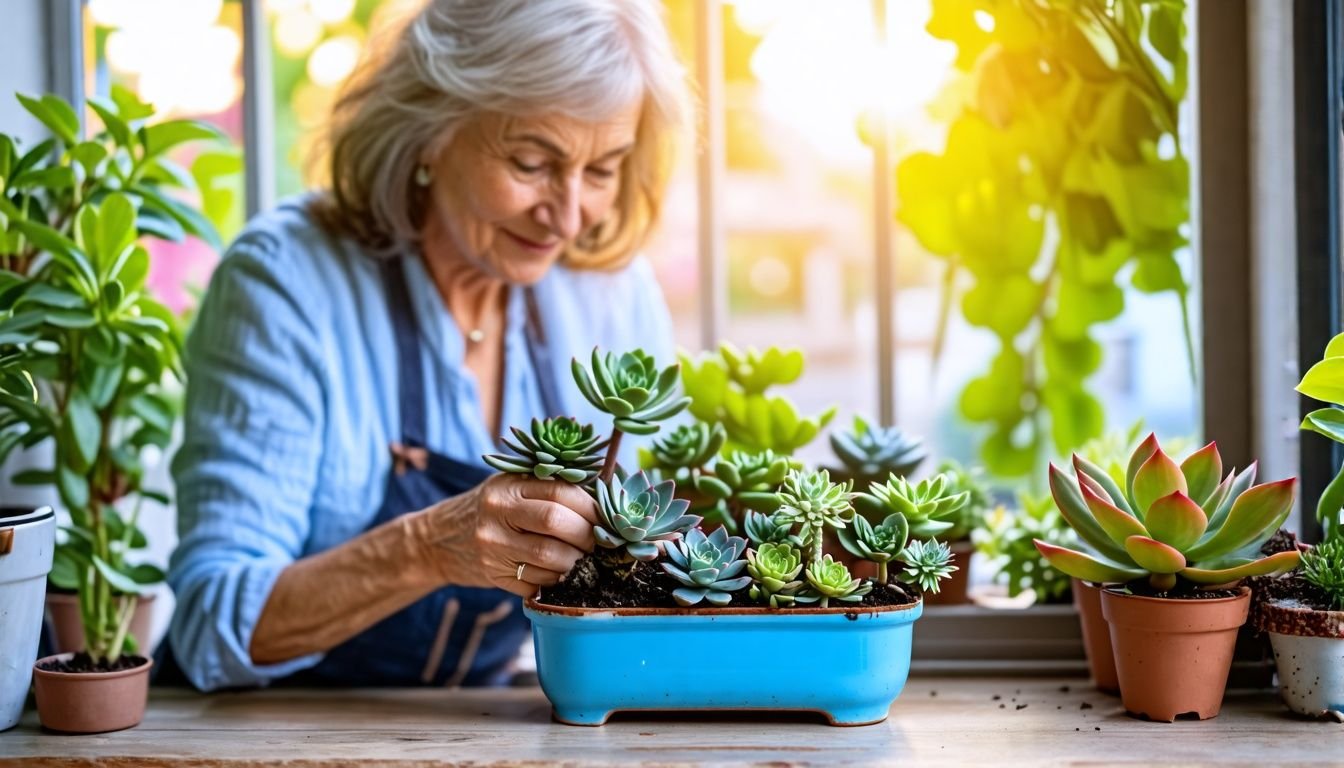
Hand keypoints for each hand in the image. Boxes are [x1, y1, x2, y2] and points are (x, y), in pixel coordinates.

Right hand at [411, 474, 597, 597]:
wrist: (440, 540)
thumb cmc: (490, 509)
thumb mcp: (511, 486)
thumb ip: (550, 488)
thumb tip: (605, 500)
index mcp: (507, 486)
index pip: (560, 492)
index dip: (590, 507)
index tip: (604, 518)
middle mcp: (496, 514)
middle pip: (556, 523)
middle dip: (587, 535)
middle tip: (597, 542)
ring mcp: (493, 548)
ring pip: (550, 559)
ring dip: (576, 563)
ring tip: (582, 559)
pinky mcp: (494, 576)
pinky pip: (538, 583)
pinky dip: (557, 581)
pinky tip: (559, 574)